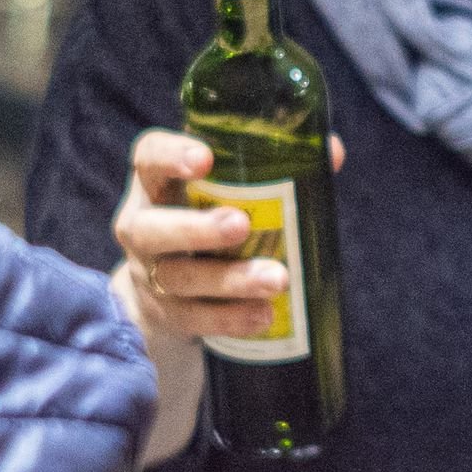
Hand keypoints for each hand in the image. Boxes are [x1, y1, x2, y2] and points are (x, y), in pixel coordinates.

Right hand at [108, 126, 341, 468]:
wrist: (167, 290)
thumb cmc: (207, 219)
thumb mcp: (225, 190)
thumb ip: (272, 167)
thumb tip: (330, 152)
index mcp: (155, 184)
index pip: (148, 158)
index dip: (170, 156)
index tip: (206, 158)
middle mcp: (141, 228)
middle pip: (151, 228)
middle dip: (197, 228)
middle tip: (241, 225)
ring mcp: (149, 275)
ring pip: (180, 278)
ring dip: (230, 279)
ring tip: (277, 279)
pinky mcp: (166, 315)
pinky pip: (195, 319)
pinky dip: (230, 318)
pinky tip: (263, 314)